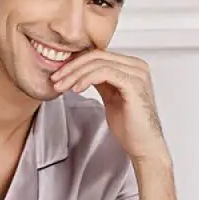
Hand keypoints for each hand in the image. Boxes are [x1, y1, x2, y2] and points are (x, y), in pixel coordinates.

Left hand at [51, 50, 167, 161]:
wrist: (143, 145)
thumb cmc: (130, 127)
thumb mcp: (110, 97)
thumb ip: (100, 81)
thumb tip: (82, 72)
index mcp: (131, 66)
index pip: (98, 55)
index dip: (75, 63)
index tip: (59, 75)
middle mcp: (136, 66)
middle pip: (96, 56)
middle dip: (71, 67)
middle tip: (55, 79)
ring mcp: (136, 73)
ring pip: (98, 63)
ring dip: (75, 74)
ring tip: (61, 86)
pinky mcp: (133, 84)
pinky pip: (105, 73)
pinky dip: (87, 79)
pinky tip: (76, 89)